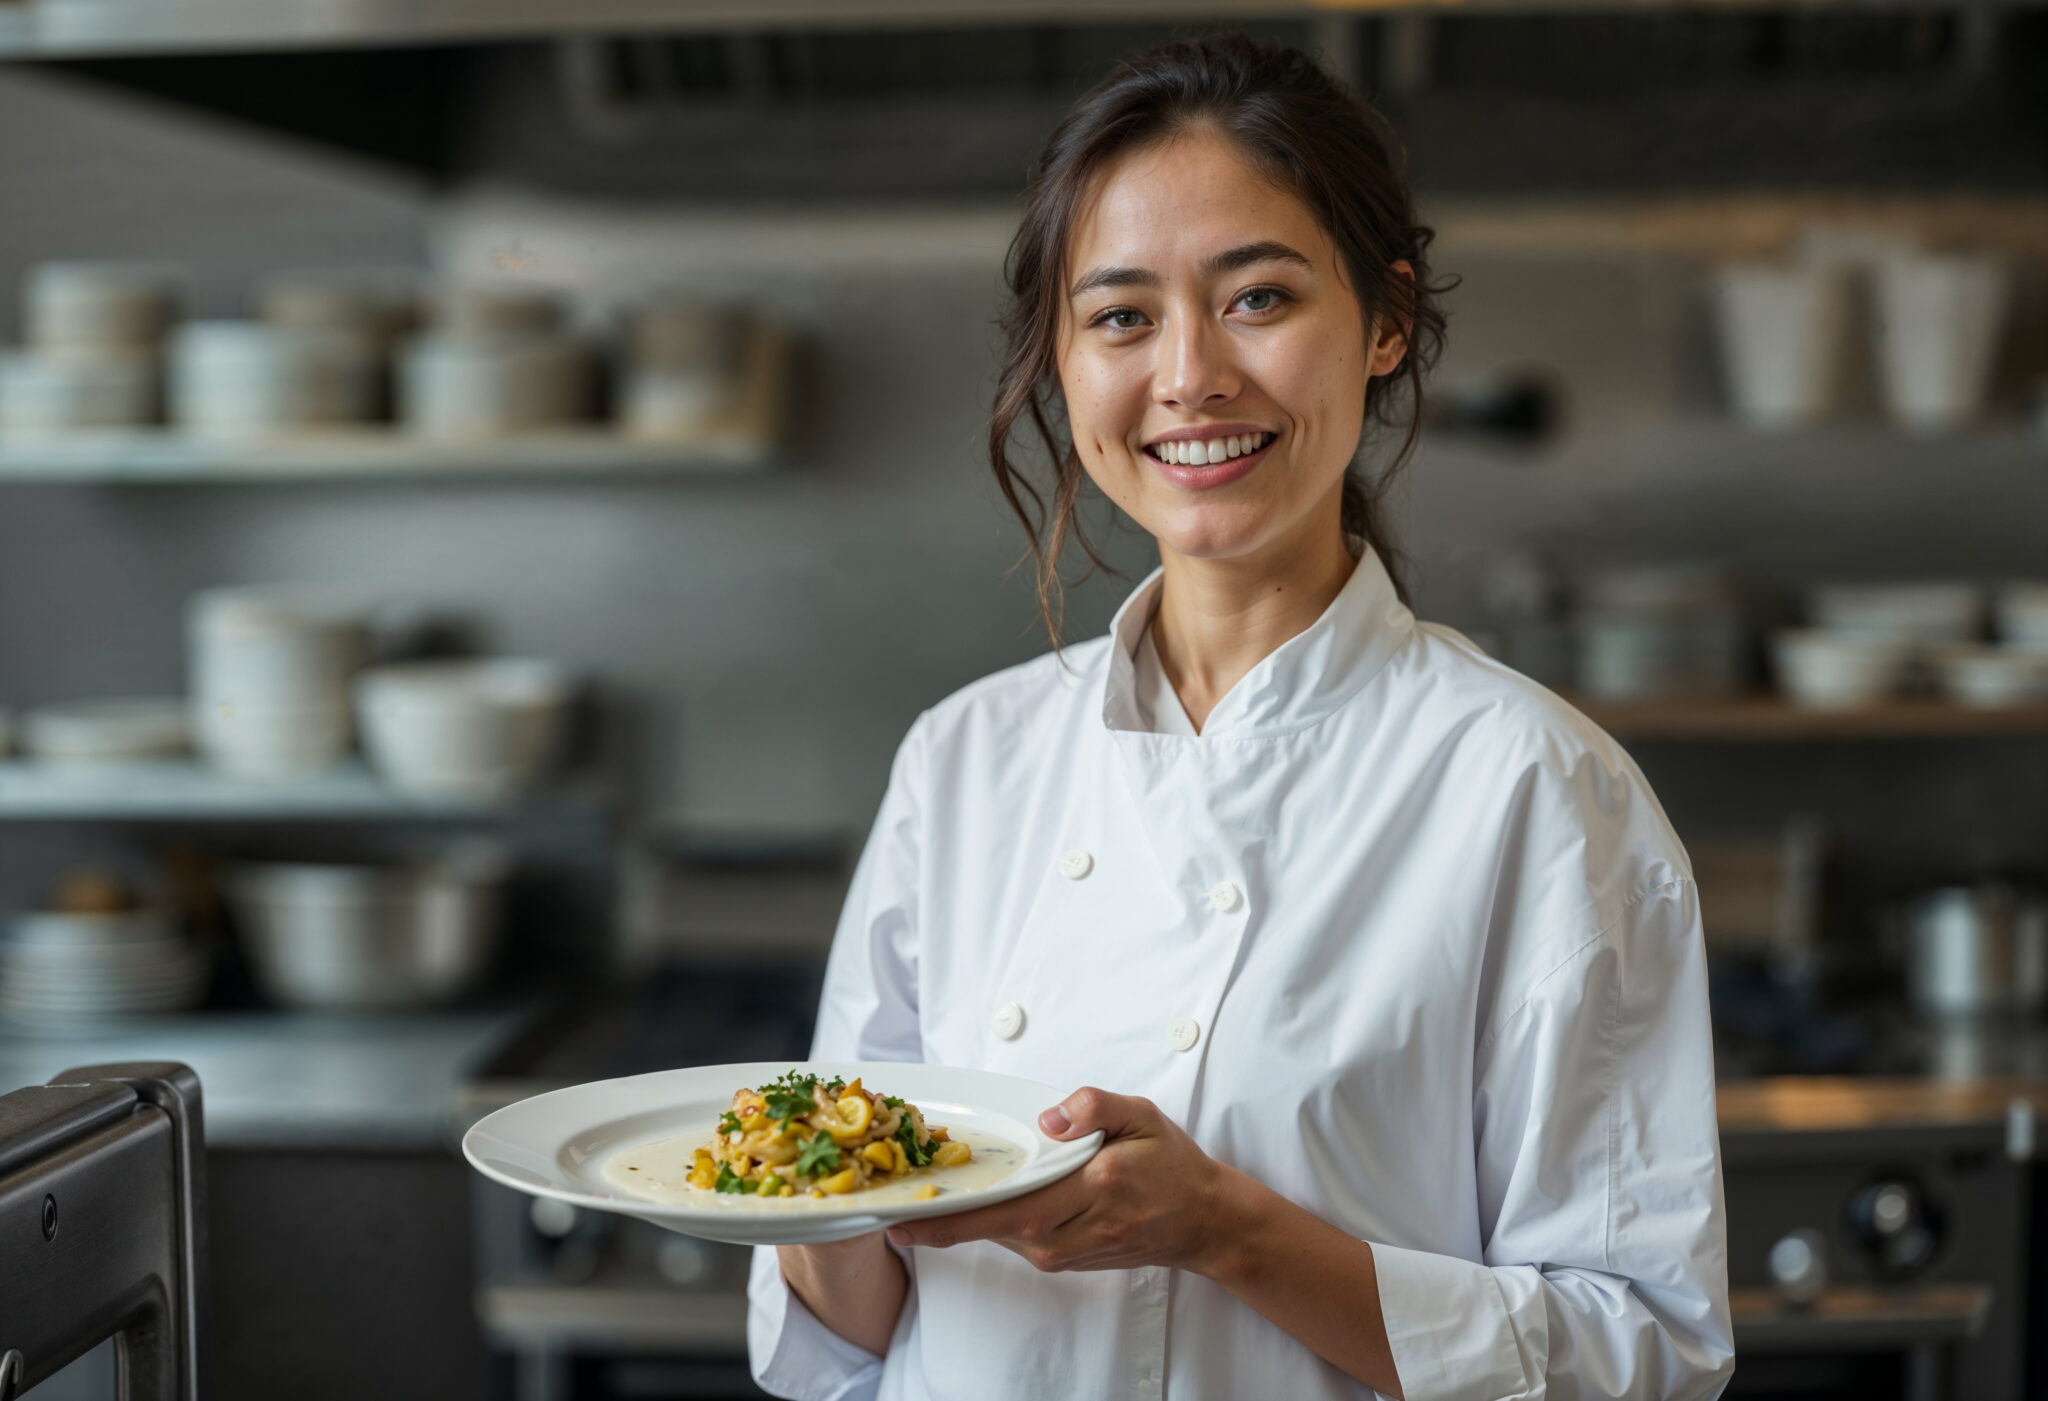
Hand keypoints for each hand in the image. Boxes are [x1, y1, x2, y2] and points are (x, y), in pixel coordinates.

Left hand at [884, 1087, 1231, 1275]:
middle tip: (889, 1203)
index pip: (1012, 1206)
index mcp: (1094, 1189)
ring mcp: (1066, 1251)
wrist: (1201, 1221)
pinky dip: (984, 1221)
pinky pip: (1011, 1238)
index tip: (906, 1217)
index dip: (955, 1216)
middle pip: (993, 1227)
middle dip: (939, 1217)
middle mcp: (1074, 1230)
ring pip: (998, 1234)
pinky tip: (966, 1201)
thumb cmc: (1170, 1166)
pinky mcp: (1060, 1259)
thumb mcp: (1142, 1117)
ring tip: (916, 1196)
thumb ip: (1095, 1107)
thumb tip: (1049, 1117)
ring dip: (958, 1219)